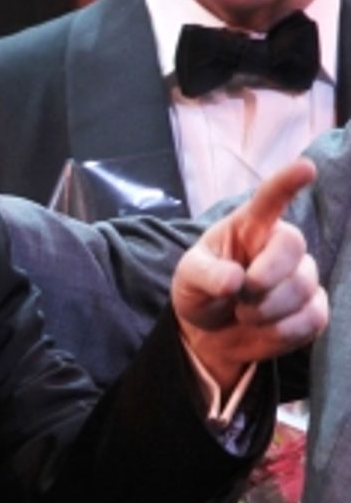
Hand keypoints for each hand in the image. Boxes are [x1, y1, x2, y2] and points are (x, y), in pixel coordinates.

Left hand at [171, 158, 327, 392]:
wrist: (210, 334)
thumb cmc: (201, 293)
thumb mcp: (188, 279)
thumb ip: (206, 275)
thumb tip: (235, 281)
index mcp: (250, 226)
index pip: (271, 198)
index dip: (288, 182)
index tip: (306, 168)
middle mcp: (281, 245)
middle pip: (293, 247)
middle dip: (263, 279)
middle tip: (238, 296)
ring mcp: (302, 275)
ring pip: (302, 288)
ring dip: (265, 311)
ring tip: (243, 313)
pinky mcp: (312, 308)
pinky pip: (312, 319)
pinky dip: (282, 332)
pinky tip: (264, 328)